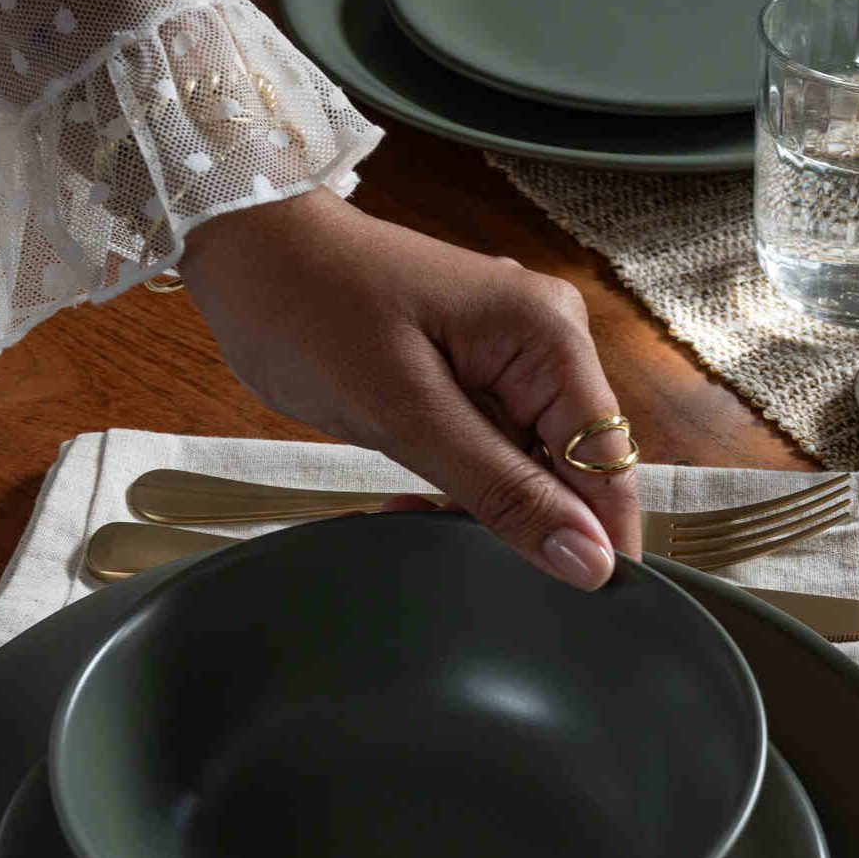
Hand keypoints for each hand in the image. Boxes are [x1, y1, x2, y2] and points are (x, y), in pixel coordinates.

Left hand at [178, 189, 640, 588]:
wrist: (248, 250)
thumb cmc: (312, 307)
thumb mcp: (406, 413)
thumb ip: (503, 491)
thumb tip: (587, 560)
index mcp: (549, 336)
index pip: (610, 464)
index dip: (598, 541)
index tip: (565, 607)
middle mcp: (547, 342)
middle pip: (575, 471)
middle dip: (522, 521)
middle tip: (445, 539)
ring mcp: (510, 358)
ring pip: (528, 470)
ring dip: (476, 506)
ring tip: (405, 506)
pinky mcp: (474, 374)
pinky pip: (491, 452)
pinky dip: (453, 484)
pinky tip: (404, 494)